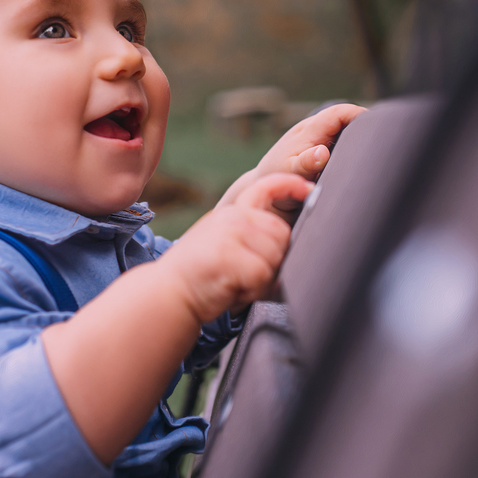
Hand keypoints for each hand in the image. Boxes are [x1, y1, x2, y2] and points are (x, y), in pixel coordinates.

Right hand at [157, 174, 312, 322]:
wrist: (168, 292)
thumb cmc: (200, 274)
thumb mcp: (224, 242)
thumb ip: (250, 235)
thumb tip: (285, 243)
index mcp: (232, 211)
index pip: (266, 186)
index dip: (291, 185)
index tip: (309, 190)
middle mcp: (232, 217)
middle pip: (282, 233)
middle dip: (274, 259)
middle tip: (249, 275)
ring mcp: (230, 235)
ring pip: (275, 256)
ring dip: (262, 278)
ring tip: (238, 283)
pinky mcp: (229, 257)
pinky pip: (263, 276)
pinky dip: (253, 291)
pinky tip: (234, 291)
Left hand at [217, 103, 365, 215]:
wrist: (264, 189)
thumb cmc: (275, 179)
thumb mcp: (289, 173)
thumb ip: (305, 163)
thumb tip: (322, 152)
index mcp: (309, 130)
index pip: (340, 113)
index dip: (359, 114)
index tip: (378, 128)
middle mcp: (315, 131)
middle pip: (347, 119)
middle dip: (364, 127)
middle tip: (383, 144)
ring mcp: (318, 140)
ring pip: (346, 132)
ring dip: (359, 140)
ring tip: (377, 154)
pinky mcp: (321, 152)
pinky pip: (341, 144)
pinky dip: (352, 150)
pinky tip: (363, 163)